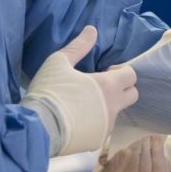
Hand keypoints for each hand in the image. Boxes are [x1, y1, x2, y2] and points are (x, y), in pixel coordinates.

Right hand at [23, 26, 138, 154]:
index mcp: (108, 86)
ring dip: (107, 107)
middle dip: (122, 89)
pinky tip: (77, 120)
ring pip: (116, 113)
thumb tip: (92, 30)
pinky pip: (103, 129)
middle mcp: (113, 107)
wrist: (38, 128)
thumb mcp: (59, 62)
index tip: (105, 72)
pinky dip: (95, 124)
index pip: (132, 76)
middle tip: (100, 87)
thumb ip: (79, 46)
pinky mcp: (97, 142)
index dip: (121, 72)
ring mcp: (106, 126)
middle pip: (132, 95)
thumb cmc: (49, 91)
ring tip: (84, 104)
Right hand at [91, 135, 170, 171]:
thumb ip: (111, 147)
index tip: (125, 149)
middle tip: (140, 136)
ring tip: (149, 136)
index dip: (117, 163)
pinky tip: (156, 142)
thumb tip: (121, 143)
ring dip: (148, 152)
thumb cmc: (116, 152)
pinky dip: (158, 156)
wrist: (133, 162)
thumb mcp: (108, 148)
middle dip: (136, 154)